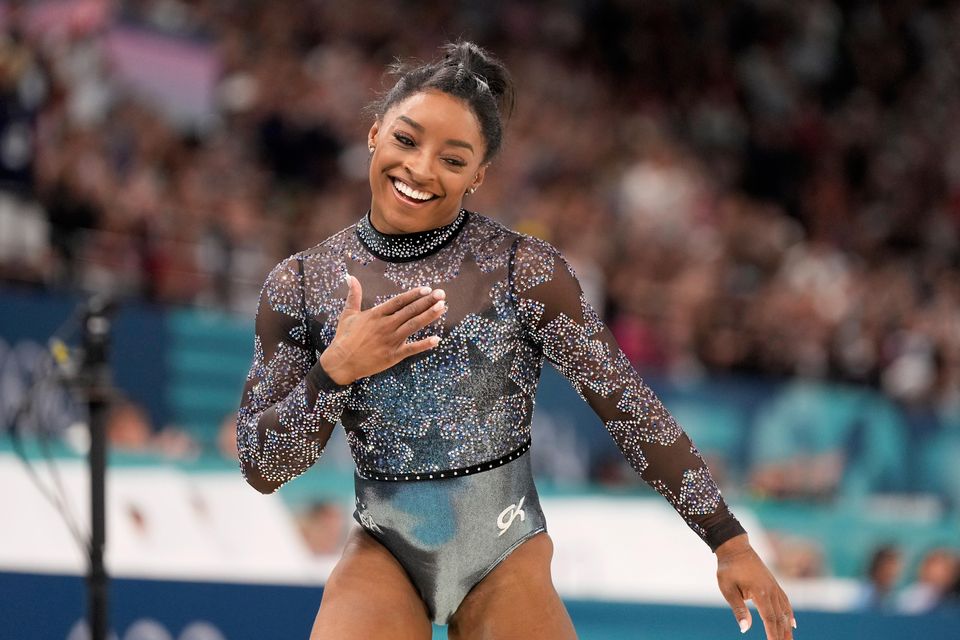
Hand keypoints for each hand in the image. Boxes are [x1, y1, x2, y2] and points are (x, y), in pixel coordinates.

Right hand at [319, 275, 445, 383]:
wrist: (341, 362)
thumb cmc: (344, 337)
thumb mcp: (348, 314)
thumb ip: (354, 295)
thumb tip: (351, 277)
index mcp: (376, 314)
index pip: (399, 301)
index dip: (414, 294)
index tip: (427, 289)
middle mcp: (385, 325)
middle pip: (410, 311)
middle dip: (427, 302)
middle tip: (442, 294)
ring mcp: (390, 340)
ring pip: (413, 326)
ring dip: (429, 316)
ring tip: (442, 308)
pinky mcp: (392, 355)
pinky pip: (411, 349)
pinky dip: (424, 344)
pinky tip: (437, 340)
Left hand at [715, 534, 795, 638]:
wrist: (735, 548)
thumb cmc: (728, 569)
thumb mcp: (728, 589)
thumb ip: (738, 609)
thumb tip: (745, 629)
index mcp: (760, 592)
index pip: (770, 619)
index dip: (773, 634)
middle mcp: (771, 590)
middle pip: (780, 618)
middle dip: (782, 635)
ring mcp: (774, 587)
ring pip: (784, 611)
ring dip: (787, 628)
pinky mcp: (774, 584)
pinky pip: (785, 602)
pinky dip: (789, 614)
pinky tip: (792, 624)